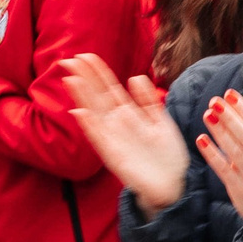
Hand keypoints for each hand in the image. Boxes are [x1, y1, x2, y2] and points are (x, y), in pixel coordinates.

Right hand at [61, 53, 190, 217]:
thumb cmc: (168, 155)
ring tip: (71, 79)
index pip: (109, 88)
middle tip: (68, 59)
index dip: (98, 72)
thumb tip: (135, 76)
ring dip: (82, 97)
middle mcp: (117, 124)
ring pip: (94, 113)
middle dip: (84, 79)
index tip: (85, 55)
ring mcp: (114, 139)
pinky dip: (90, 126)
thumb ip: (149, 101)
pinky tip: (80, 112)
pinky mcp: (114, 156)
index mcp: (129, 114)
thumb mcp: (161, 123)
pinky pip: (99, 138)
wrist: (174, 185)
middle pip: (97, 96)